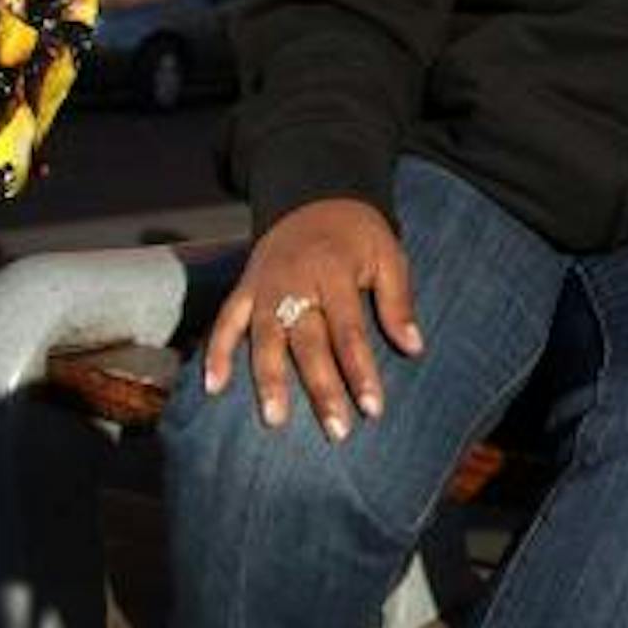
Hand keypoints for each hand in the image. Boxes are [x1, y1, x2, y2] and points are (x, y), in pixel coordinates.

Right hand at [202, 199, 423, 438]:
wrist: (314, 196)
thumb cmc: (358, 236)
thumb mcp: (389, 255)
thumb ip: (397, 301)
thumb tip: (414, 347)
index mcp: (335, 272)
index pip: (349, 331)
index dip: (361, 371)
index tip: (373, 409)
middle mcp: (296, 281)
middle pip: (308, 342)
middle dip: (322, 388)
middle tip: (337, 431)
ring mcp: (265, 286)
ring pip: (264, 338)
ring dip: (268, 380)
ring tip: (275, 421)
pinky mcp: (244, 288)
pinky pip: (225, 321)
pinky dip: (216, 352)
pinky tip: (213, 387)